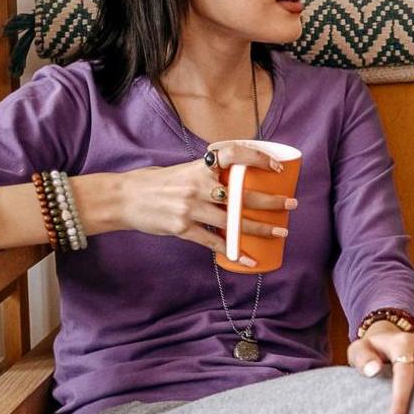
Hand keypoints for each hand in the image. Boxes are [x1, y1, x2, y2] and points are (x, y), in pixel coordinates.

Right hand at [112, 142, 296, 264]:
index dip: (256, 158)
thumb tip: (237, 181)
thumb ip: (207, 174)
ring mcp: (190, 208)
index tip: (275, 167)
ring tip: (280, 232)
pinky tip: (249, 260)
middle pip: (240, 194)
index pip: (232, 154)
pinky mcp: (182, 228)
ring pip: (232, 221)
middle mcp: (196, 185)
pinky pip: (214, 242)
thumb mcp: (182, 169)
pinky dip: (234, 252)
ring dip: (260, 228)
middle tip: (290, 205)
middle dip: (270, 201)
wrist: (123, 198)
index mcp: (198, 166)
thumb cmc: (155, 183)